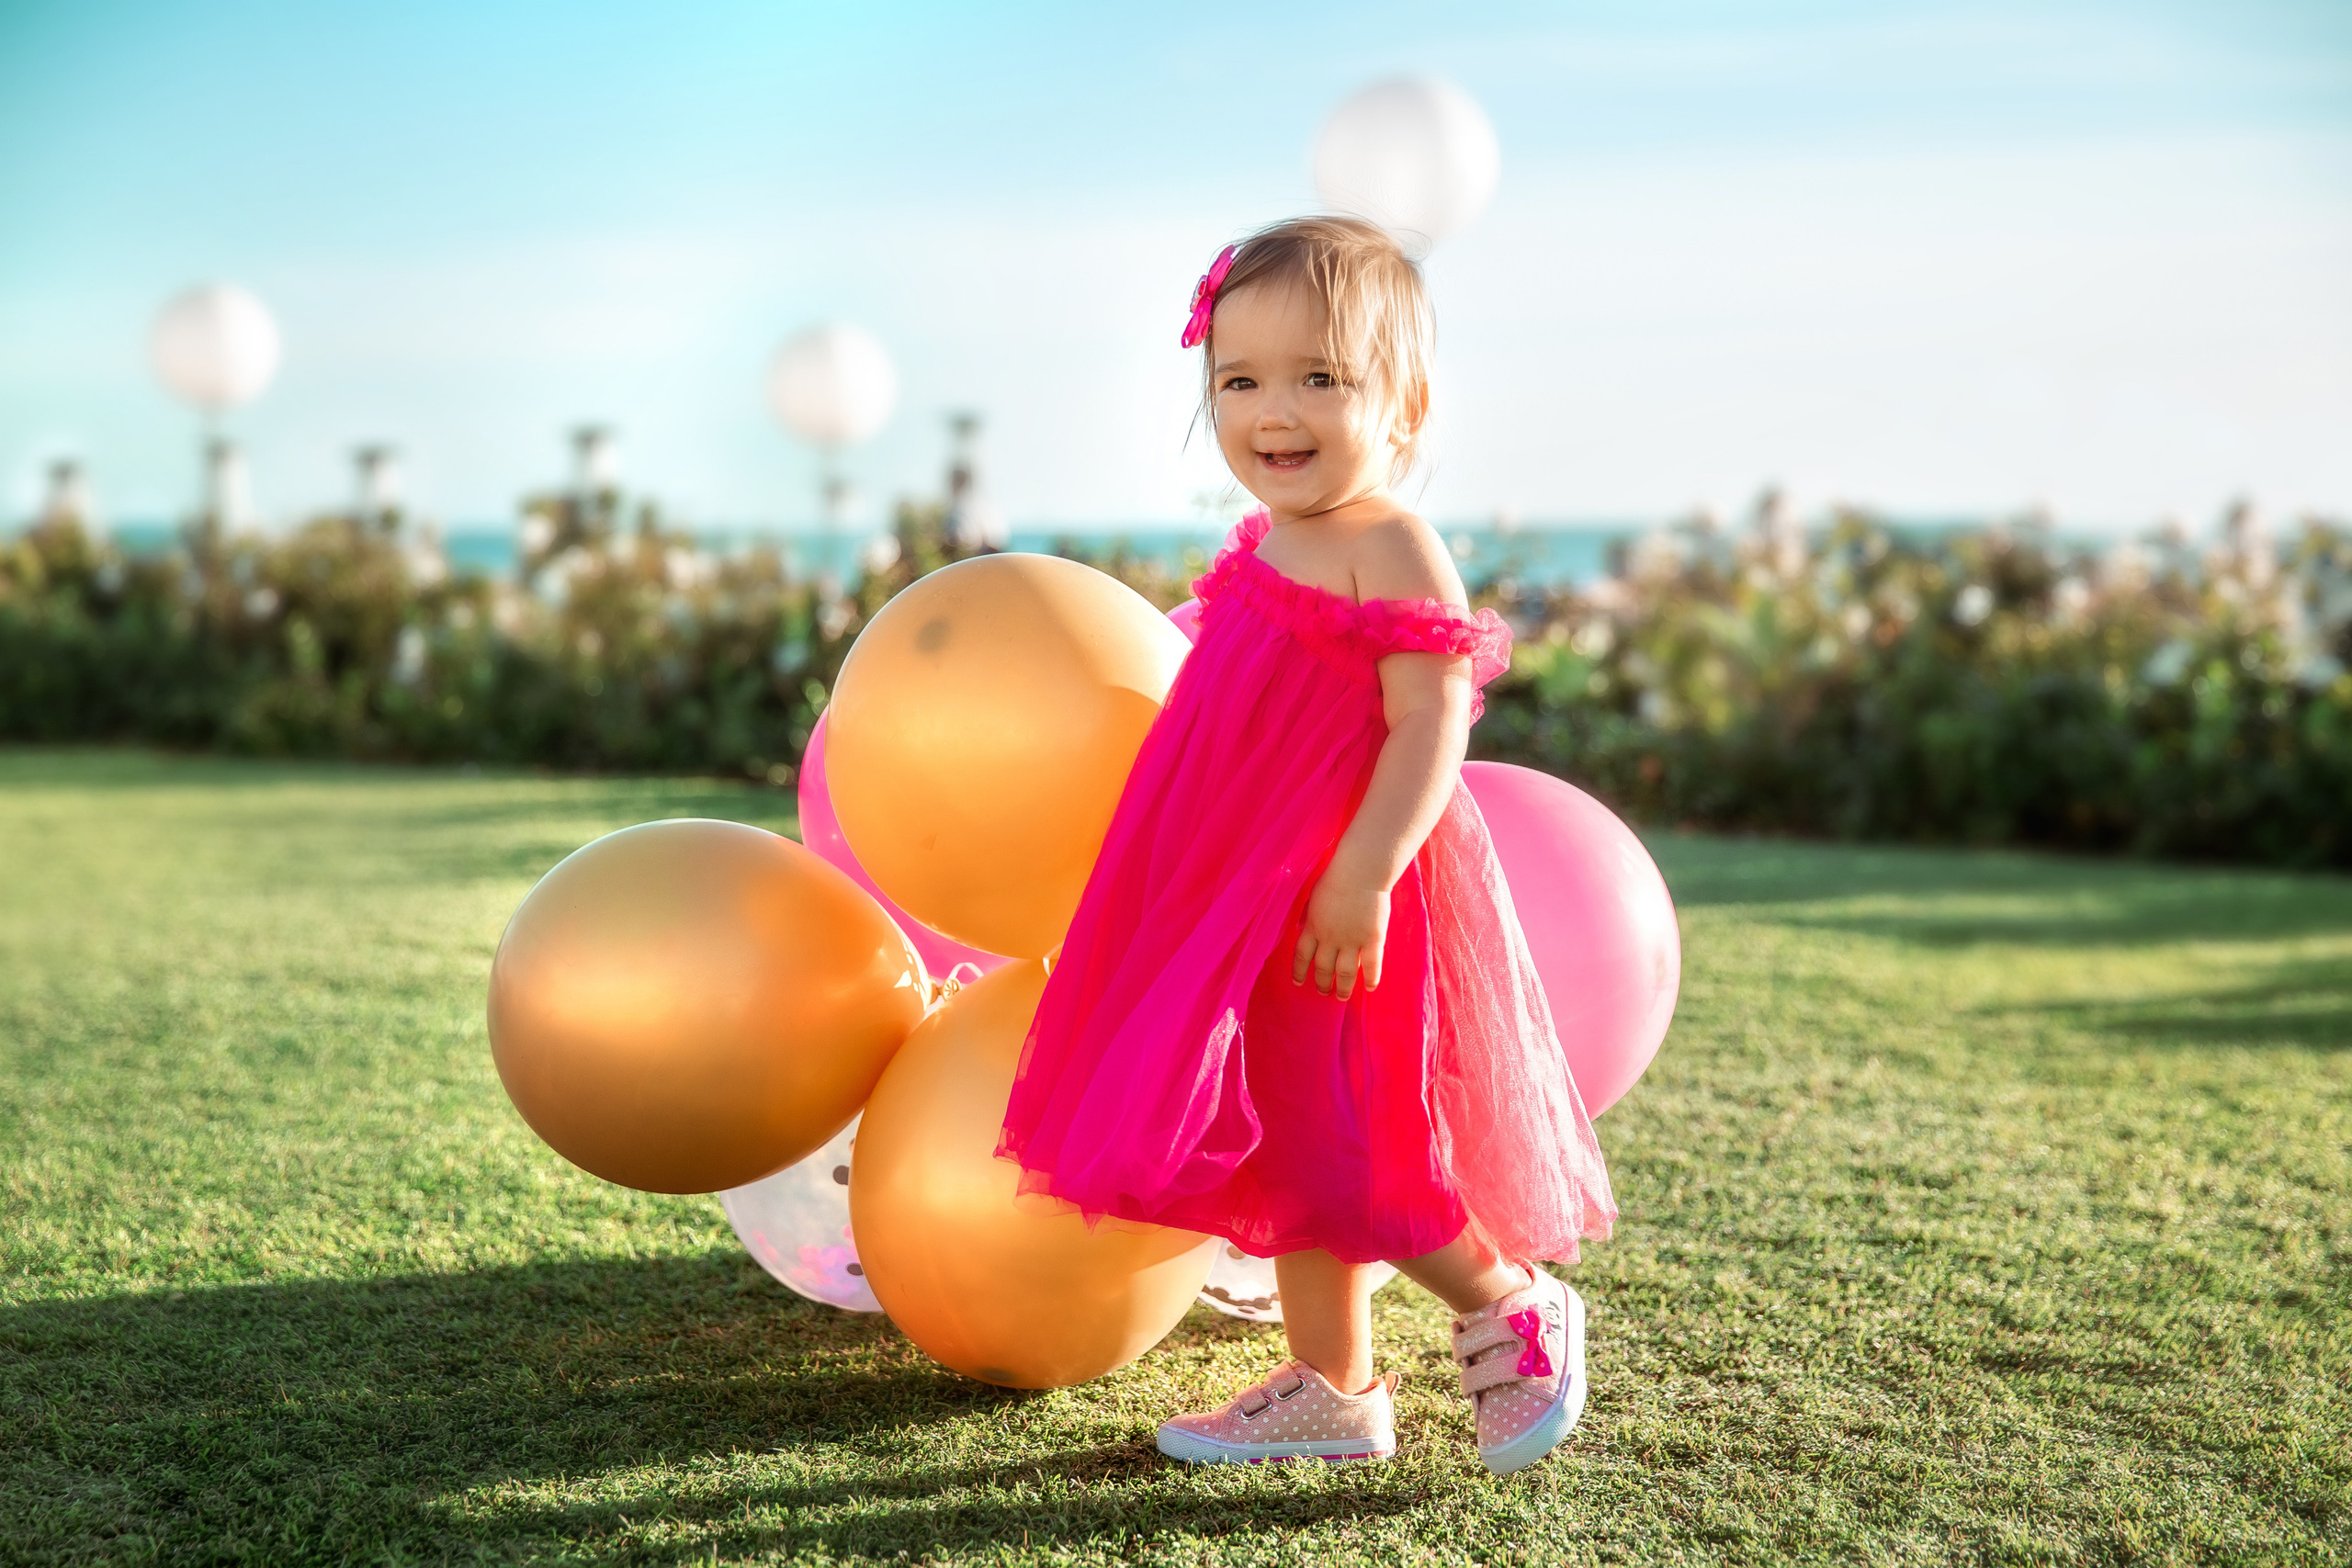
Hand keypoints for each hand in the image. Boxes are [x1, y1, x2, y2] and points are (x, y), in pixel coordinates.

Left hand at [1292, 873, 1388, 999]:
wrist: (1360, 872)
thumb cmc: (1335, 878)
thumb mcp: (1313, 895)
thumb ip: (1306, 914)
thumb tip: (1298, 929)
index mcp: (1313, 927)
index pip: (1302, 956)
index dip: (1299, 971)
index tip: (1298, 983)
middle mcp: (1330, 939)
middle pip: (1323, 968)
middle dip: (1322, 983)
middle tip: (1323, 992)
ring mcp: (1352, 941)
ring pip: (1345, 973)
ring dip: (1342, 988)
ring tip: (1341, 997)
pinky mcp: (1373, 939)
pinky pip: (1371, 965)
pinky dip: (1370, 979)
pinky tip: (1369, 988)